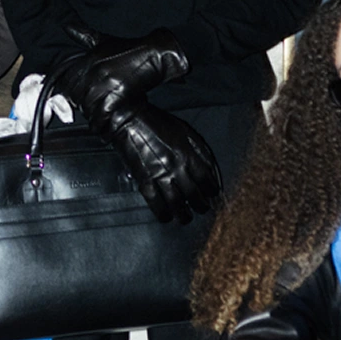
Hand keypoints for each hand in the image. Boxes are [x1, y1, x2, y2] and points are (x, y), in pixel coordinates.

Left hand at [73, 24, 190, 129]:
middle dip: (79, 105)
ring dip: (90, 115)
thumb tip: (68, 27)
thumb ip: (85, 35)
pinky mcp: (118, 94)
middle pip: (75, 96)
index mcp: (89, 59)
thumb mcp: (106, 40)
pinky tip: (102, 125)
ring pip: (87, 107)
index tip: (73, 98)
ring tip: (96, 118)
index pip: (67, 81)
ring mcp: (106, 83)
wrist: (156, 55)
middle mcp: (95, 71)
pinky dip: (100, 122)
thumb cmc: (132, 49)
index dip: (69, 93)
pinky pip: (102, 114)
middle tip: (87, 109)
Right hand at [105, 103, 219, 221]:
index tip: (212, 195)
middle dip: (200, 205)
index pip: (205, 179)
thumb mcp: (184, 130)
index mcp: (188, 154)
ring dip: (183, 215)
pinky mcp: (143, 180)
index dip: (211, 190)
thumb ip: (199, 150)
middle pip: (193, 195)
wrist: (129, 121)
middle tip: (202, 209)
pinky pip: (155, 203)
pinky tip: (165, 217)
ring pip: (176, 203)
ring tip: (186, 218)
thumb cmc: (157, 123)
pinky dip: (162, 213)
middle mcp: (176, 167)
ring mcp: (159, 175)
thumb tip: (210, 169)